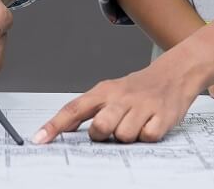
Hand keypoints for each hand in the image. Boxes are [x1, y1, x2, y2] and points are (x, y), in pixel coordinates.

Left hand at [32, 58, 197, 144]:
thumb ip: (88, 109)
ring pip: (124, 135)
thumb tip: (64, 127)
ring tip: (135, 123)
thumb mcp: (110, 92)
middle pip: (100, 127)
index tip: (40, 139)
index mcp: (104, 91)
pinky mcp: (162, 116)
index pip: (74, 108)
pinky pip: (147, 137)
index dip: (55, 125)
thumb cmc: (137, 88)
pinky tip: (150, 124)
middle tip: (112, 128)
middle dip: (103, 134)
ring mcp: (142, 106)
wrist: (174, 74)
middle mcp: (121, 97)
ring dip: (128, 136)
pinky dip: (148, 136)